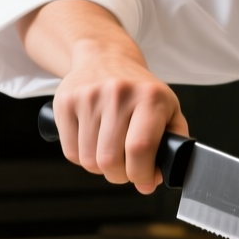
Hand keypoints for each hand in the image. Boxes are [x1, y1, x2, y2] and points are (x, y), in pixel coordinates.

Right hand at [21, 0, 187, 193]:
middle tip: (126, 170)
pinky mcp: (65, 102)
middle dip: (120, 176)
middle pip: (111, 160)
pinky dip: (83, 158)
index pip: (140, 148)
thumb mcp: (169, 108)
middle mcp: (118, 94)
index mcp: (150, 97)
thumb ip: (173, 143)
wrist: (105, 57)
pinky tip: (94, 144)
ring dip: (101, 168)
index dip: (142, 175)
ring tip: (111, 154)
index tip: (145, 181)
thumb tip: (156, 178)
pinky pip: (71, 152)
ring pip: (89, 161)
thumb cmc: (140, 91)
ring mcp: (89, 97)